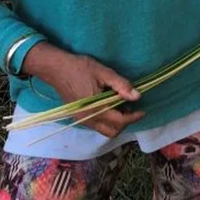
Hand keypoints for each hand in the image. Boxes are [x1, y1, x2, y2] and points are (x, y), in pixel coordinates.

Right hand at [21, 42, 143, 137]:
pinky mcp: (78, 116)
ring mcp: (81, 119)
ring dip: (116, 122)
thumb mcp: (104, 73)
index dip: (134, 117)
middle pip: (112, 131)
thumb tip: (137, 96)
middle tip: (132, 109)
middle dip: (125, 123)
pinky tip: (110, 105)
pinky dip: (107, 120)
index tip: (143, 110)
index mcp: (95, 109)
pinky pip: (96, 125)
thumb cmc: (80, 68)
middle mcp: (87, 119)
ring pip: (104, 130)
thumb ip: (121, 85)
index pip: (119, 121)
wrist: (56, 68)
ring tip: (122, 105)